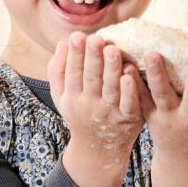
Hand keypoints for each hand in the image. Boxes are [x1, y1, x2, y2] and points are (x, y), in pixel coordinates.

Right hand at [47, 31, 144, 186]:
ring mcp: (110, 113)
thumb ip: (58, 70)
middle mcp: (89, 106)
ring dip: (112, 69)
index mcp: (72, 98)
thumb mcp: (61, 96)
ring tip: (113, 49)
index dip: (75, 55)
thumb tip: (62, 43)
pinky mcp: (129, 119)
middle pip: (91, 79)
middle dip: (93, 58)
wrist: (98, 151)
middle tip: (96, 38)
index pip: (73, 73)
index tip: (77, 36)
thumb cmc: (79, 114)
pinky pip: (129, 104)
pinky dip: (129, 90)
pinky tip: (129, 74)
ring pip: (111, 88)